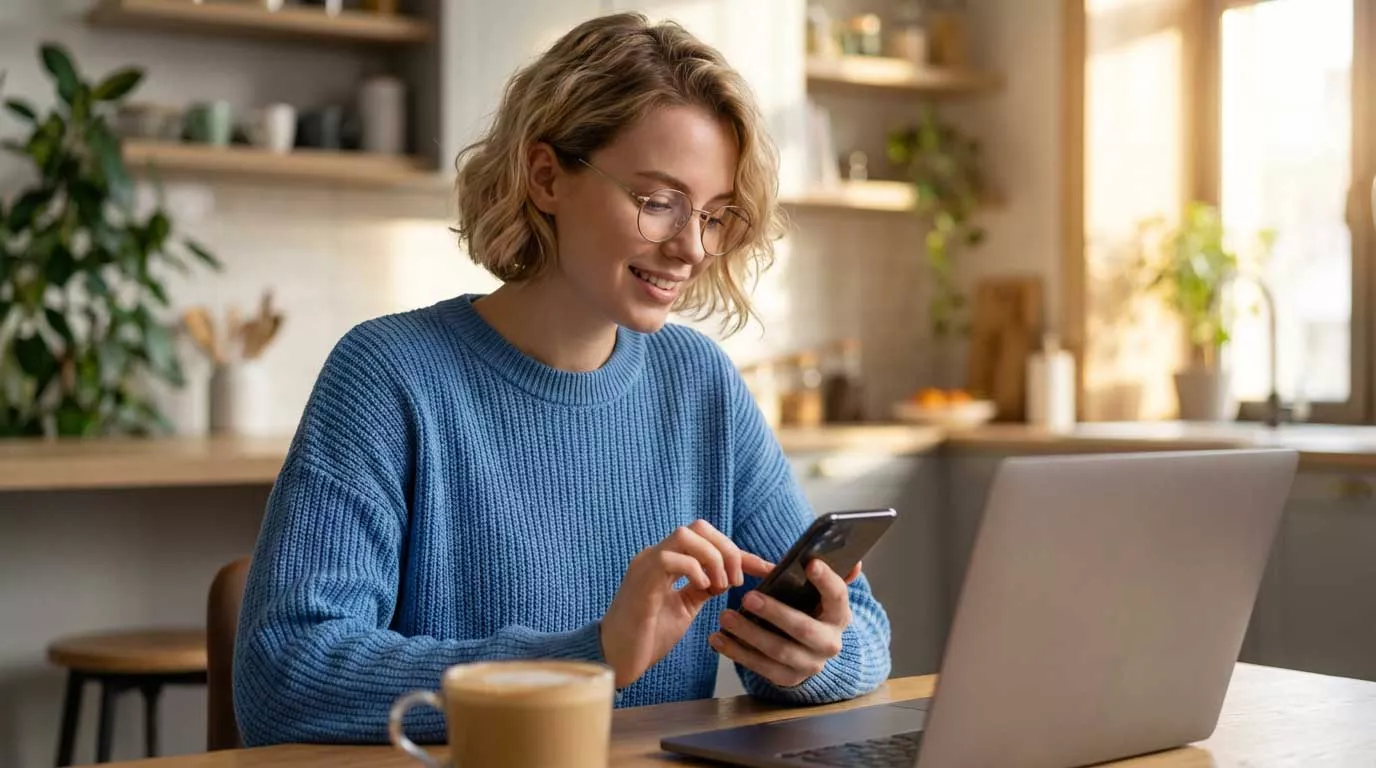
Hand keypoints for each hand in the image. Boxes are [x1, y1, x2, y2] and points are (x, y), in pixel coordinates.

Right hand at [601, 520, 772, 687]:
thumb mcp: (685, 608)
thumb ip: (703, 588)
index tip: (765, 569)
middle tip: (736, 581)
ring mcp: (646, 564)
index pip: (707, 540)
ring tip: (720, 586)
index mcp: (666, 560)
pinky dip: (694, 569)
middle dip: (727, 550)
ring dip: (713, 558)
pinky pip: (671, 557)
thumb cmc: (647, 636)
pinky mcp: (641, 580)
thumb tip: (728, 576)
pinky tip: (703, 590)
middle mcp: (655, 555)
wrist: (616, 659)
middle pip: (698, 527)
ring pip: (686, 535)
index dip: (739, 552)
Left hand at [710, 559, 861, 687]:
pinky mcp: (789, 679)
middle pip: (803, 628)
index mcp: (839, 615)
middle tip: (748, 597)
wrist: (811, 653)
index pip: (838, 596)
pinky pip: (761, 668)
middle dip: (775, 613)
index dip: (826, 580)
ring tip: (725, 617)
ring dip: (749, 634)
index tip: (810, 563)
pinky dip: (737, 653)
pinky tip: (718, 639)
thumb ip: (821, 575)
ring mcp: (810, 664)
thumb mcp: (817, 596)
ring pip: (779, 650)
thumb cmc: (809, 612)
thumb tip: (842, 558)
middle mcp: (830, 643)